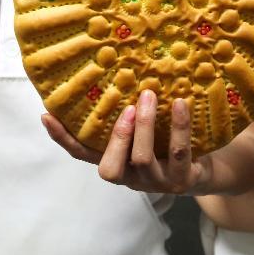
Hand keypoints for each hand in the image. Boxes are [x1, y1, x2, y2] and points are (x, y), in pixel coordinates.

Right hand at [42, 89, 214, 194]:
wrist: (206, 169)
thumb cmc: (167, 144)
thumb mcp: (145, 131)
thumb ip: (128, 114)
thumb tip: (114, 71)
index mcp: (117, 163)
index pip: (83, 155)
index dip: (64, 139)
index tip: (47, 116)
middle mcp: (131, 178)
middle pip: (109, 169)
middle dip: (117, 136)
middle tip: (127, 106)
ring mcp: (156, 183)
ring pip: (142, 159)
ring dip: (144, 125)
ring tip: (149, 96)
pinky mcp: (182, 180)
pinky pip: (179, 153)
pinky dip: (179, 127)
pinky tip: (181, 104)